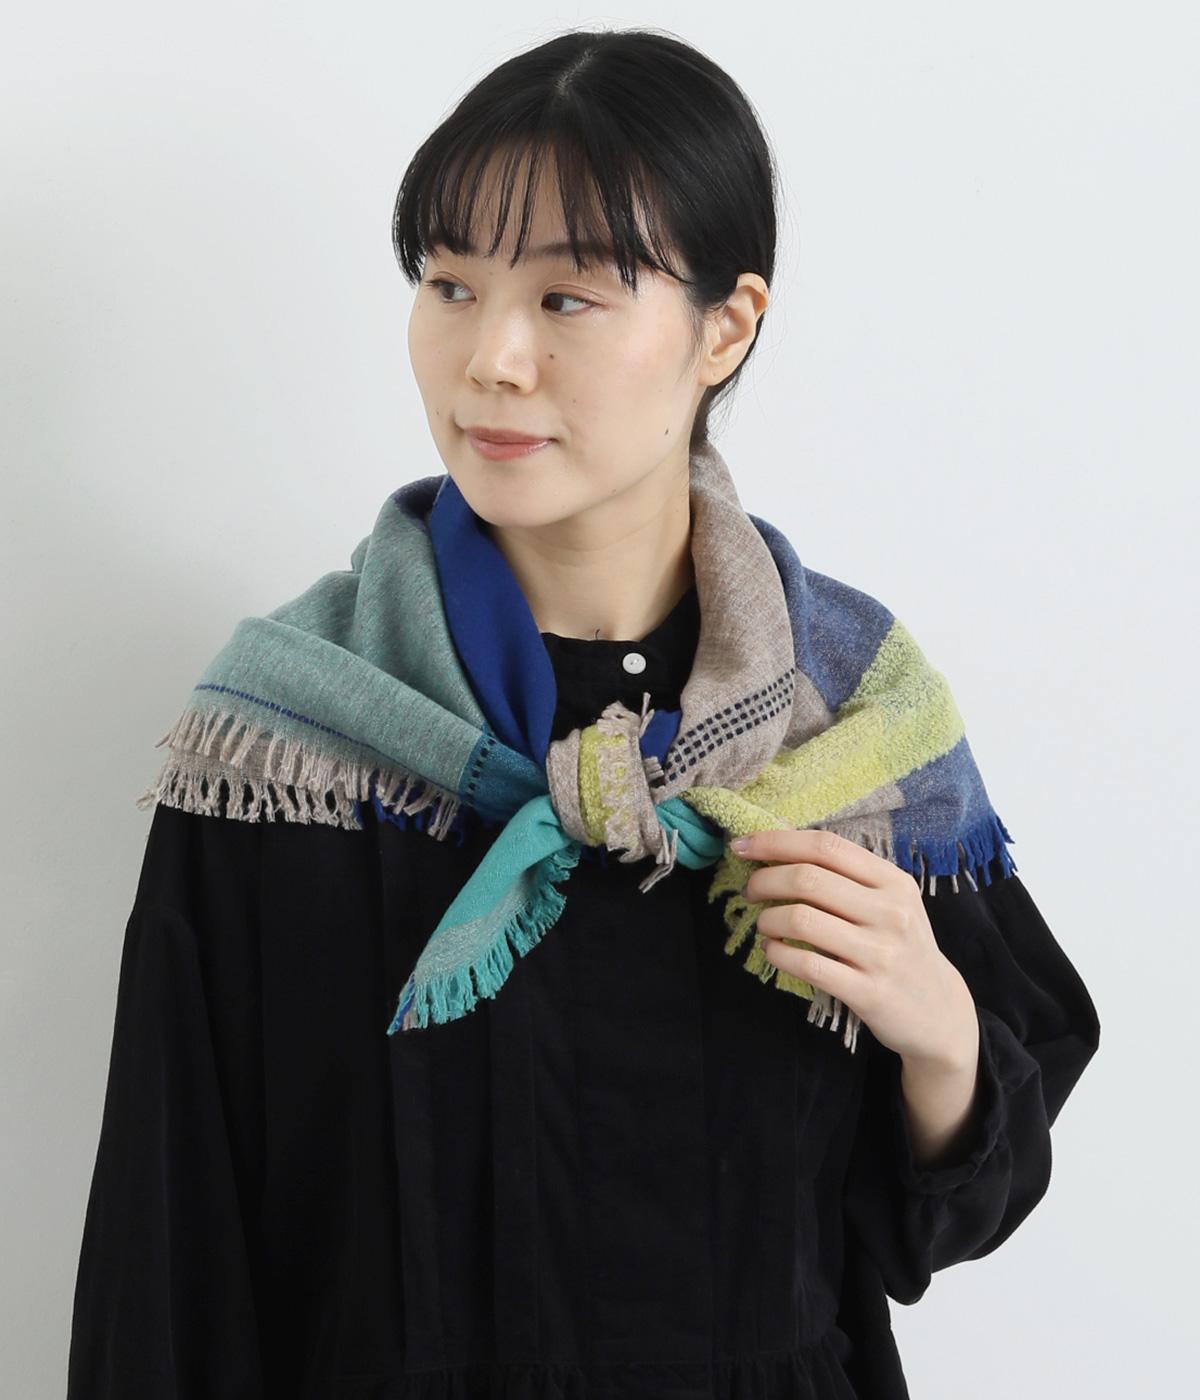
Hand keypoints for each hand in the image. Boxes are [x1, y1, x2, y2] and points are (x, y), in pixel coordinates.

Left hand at [736, 827, 978, 1069]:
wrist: (938, 1011)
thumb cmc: (901, 946)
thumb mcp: (890, 902)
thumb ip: (847, 875)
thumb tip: (779, 847)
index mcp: (893, 881)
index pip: (826, 846)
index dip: (777, 841)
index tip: (742, 846)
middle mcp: (890, 912)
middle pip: (808, 878)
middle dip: (765, 880)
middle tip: (750, 891)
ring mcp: (881, 953)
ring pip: (801, 919)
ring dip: (768, 919)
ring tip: (764, 924)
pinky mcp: (868, 992)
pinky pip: (807, 964)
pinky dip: (778, 953)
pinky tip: (773, 950)